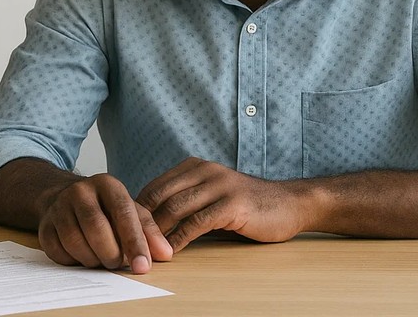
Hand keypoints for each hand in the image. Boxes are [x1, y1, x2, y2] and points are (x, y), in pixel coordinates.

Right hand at [37, 173, 172, 273]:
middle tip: (117, 262)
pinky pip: (59, 252)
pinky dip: (74, 261)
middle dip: (111, 254)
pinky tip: (82, 256)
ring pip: (75, 243)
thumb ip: (149, 231)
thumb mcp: (130, 211)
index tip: (142, 266)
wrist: (64, 198)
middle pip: (97, 229)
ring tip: (101, 259)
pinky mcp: (44, 226)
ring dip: (92, 260)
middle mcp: (80, 191)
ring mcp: (59, 207)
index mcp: (107, 184)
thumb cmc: (104, 208)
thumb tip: (165, 253)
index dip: (135, 242)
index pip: (123, 213)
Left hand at [137, 157, 315, 252]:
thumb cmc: (248, 206)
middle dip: (142, 222)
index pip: (155, 187)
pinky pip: (197, 222)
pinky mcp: (232, 204)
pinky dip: (180, 239)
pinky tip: (172, 251)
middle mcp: (205, 170)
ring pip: (175, 208)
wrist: (290, 204)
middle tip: (130, 244)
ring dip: (157, 232)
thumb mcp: (212, 196)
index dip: (138, 210)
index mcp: (195, 166)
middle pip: (160, 195)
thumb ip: (187, 203)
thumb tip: (152, 225)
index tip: (127, 231)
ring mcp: (219, 185)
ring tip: (146, 251)